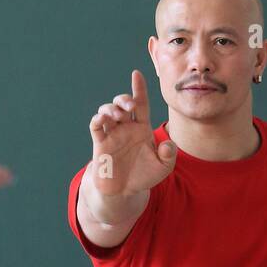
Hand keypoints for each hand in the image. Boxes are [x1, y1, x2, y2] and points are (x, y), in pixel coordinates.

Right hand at [88, 69, 175, 196]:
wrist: (124, 192)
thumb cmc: (143, 176)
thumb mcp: (163, 168)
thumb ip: (170, 155)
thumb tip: (168, 144)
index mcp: (141, 128)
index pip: (141, 103)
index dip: (139, 88)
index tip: (136, 74)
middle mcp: (126, 127)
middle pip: (123, 103)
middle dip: (125, 99)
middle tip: (129, 106)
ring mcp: (112, 134)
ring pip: (107, 110)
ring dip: (111, 108)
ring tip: (117, 116)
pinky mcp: (100, 143)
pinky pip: (96, 125)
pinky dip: (97, 118)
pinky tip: (103, 119)